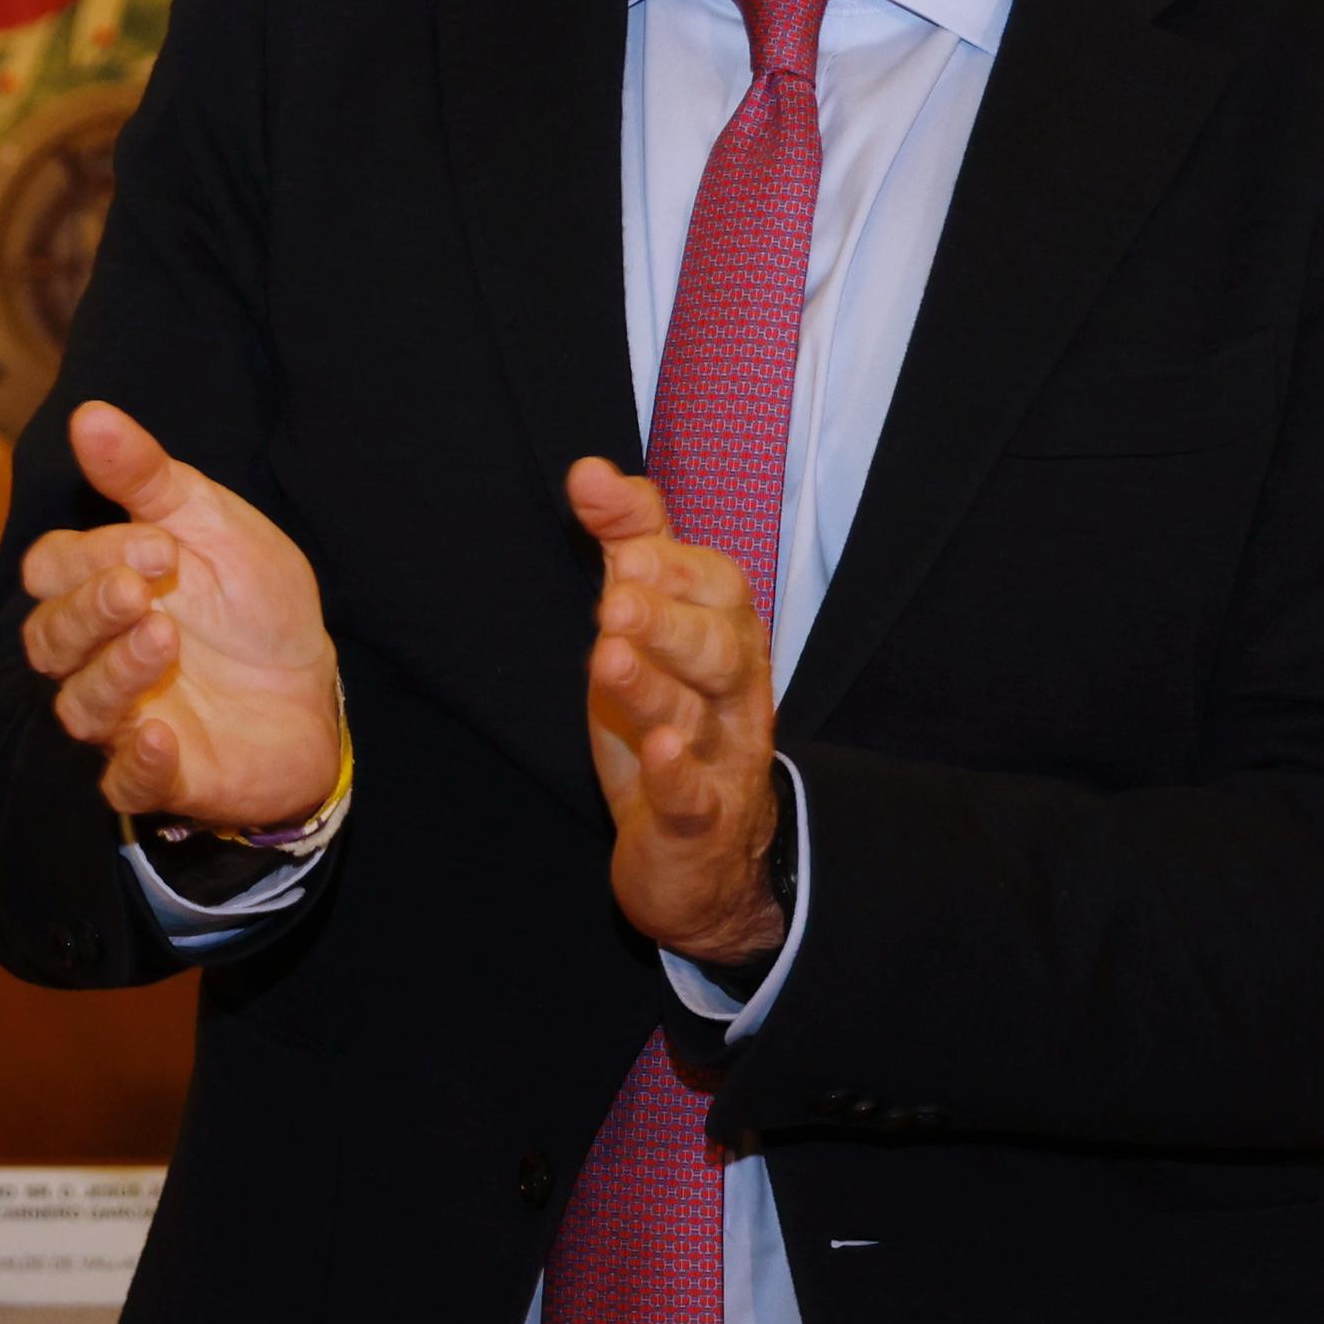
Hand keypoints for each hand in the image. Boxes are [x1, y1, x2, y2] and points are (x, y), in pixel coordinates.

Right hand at [18, 403, 342, 827]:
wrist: (318, 684)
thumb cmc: (250, 599)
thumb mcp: (211, 522)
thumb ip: (146, 476)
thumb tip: (88, 413)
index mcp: (97, 587)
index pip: (51, 571)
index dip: (90, 557)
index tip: (161, 546)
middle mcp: (94, 655)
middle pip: (48, 640)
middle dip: (89, 611)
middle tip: (144, 589)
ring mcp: (123, 719)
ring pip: (77, 707)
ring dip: (111, 673)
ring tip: (164, 639)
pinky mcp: (161, 778)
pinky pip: (121, 787)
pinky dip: (134, 766)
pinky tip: (161, 738)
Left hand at [566, 458, 783, 963]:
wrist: (701, 853)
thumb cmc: (669, 715)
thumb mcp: (647, 623)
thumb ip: (629, 543)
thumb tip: (588, 470)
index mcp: (728, 637)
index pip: (721, 590)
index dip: (679, 569)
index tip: (629, 551)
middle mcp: (735, 695)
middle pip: (719, 650)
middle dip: (669, 622)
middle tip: (616, 599)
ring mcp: (721, 760)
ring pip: (697, 717)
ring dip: (655, 686)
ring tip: (608, 656)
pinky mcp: (696, 822)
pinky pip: (693, 796)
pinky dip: (677, 773)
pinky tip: (657, 750)